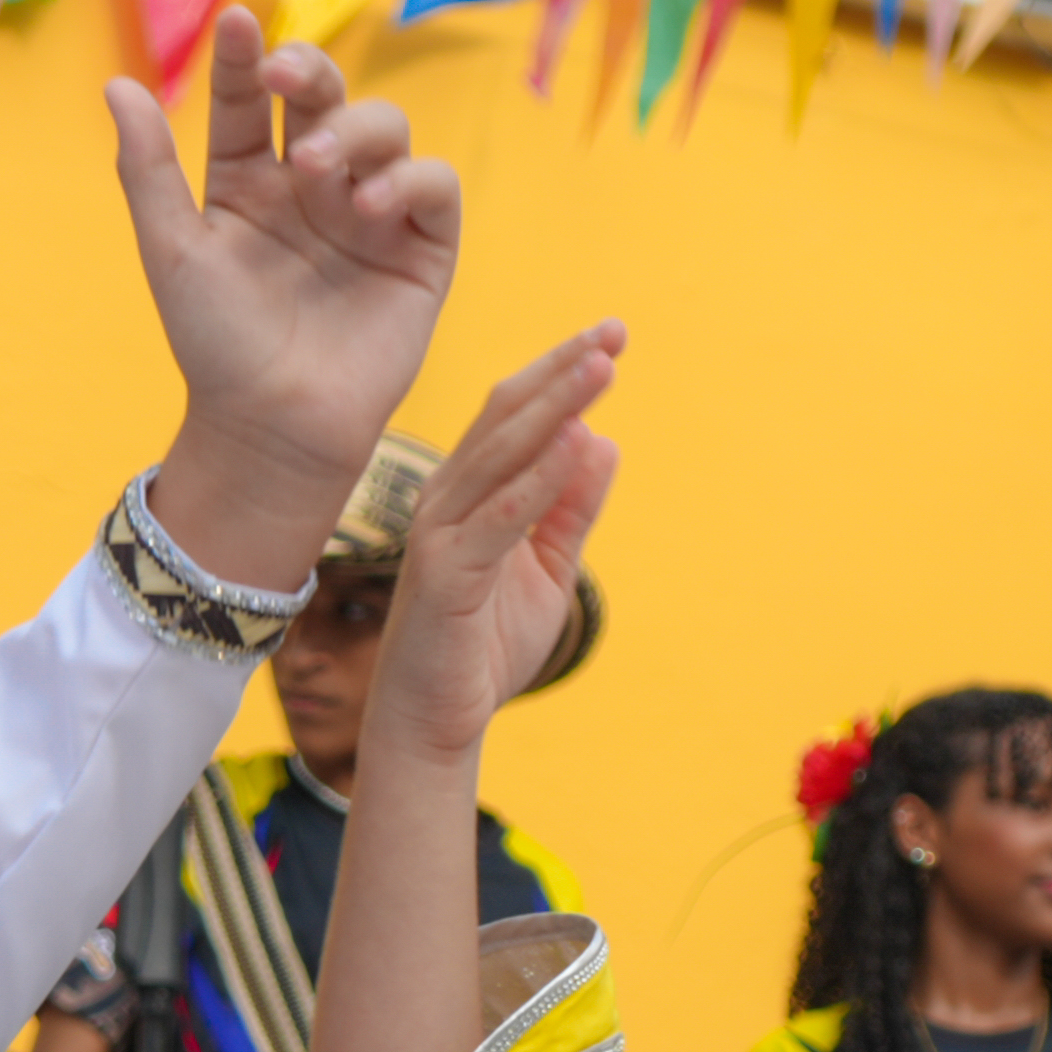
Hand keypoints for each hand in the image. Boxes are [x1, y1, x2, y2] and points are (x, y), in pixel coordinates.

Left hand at [108, 9, 461, 588]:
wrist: (270, 429)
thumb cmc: (215, 346)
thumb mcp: (173, 251)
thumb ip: (147, 170)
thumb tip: (117, 85)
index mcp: (248, 179)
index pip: (248, 99)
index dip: (245, 57)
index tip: (238, 25)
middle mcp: (312, 185)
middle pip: (325, 95)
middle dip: (311, 70)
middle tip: (287, 76)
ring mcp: (370, 212)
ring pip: (385, 128)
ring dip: (356, 130)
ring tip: (319, 169)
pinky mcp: (421, 249)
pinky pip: (434, 187)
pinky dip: (409, 180)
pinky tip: (368, 206)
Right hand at [370, 326, 621, 761]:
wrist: (437, 720)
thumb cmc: (484, 644)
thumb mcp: (548, 567)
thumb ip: (570, 508)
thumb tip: (604, 439)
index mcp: (469, 489)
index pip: (514, 412)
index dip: (561, 371)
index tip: (613, 336)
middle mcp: (447, 496)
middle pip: (506, 414)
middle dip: (563, 370)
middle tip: (615, 331)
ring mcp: (440, 530)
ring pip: (502, 452)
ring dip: (556, 407)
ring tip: (603, 367)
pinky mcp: (443, 571)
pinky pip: (498, 515)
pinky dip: (539, 478)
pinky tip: (578, 441)